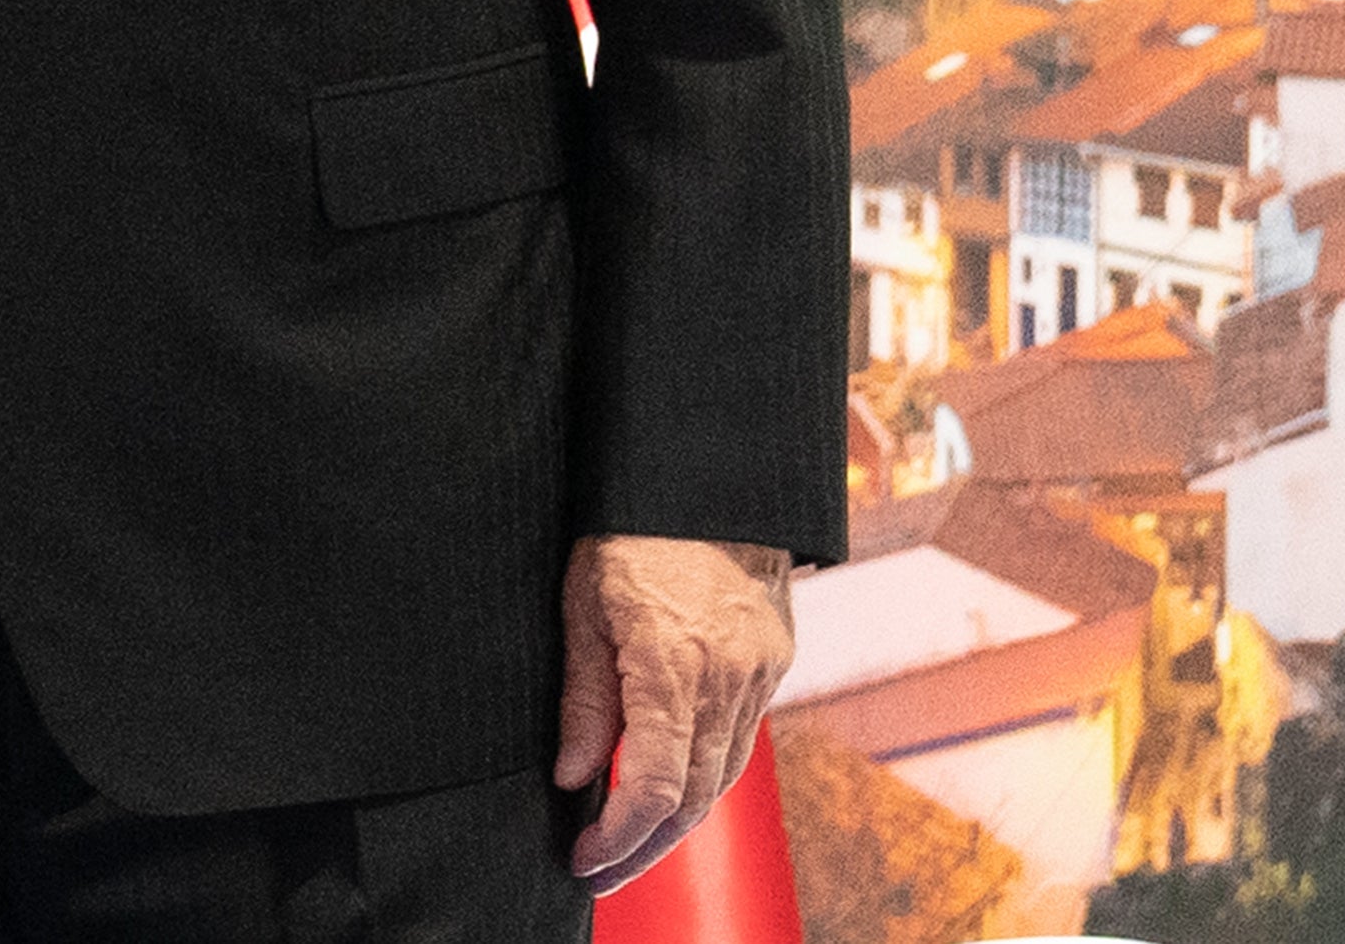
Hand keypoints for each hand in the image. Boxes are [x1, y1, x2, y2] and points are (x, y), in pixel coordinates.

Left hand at [555, 532, 793, 892]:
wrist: (710, 475)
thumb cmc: (630, 529)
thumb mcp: (581, 603)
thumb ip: (584, 695)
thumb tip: (573, 776)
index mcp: (673, 664)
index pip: (653, 784)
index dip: (619, 836)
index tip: (584, 857)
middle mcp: (728, 679)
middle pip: (694, 797)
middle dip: (645, 847)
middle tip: (600, 870)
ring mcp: (758, 673)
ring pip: (723, 776)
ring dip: (678, 821)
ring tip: (629, 843)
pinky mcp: (771, 663)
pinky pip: (740, 740)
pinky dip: (705, 775)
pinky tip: (671, 787)